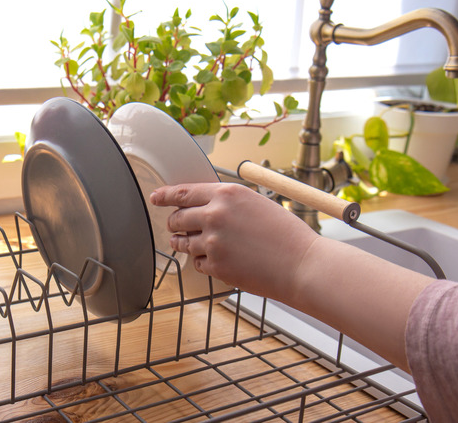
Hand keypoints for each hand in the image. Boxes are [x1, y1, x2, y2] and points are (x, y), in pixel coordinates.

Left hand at [149, 182, 319, 299]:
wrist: (301, 264)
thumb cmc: (285, 234)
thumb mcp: (256, 204)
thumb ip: (227, 203)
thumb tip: (204, 207)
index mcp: (226, 194)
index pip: (183, 192)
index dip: (165, 195)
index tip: (155, 197)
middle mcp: (215, 215)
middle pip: (177, 218)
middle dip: (175, 224)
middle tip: (179, 228)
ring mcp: (213, 242)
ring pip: (183, 243)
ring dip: (186, 244)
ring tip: (203, 245)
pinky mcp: (216, 266)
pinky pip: (197, 263)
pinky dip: (204, 262)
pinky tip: (222, 260)